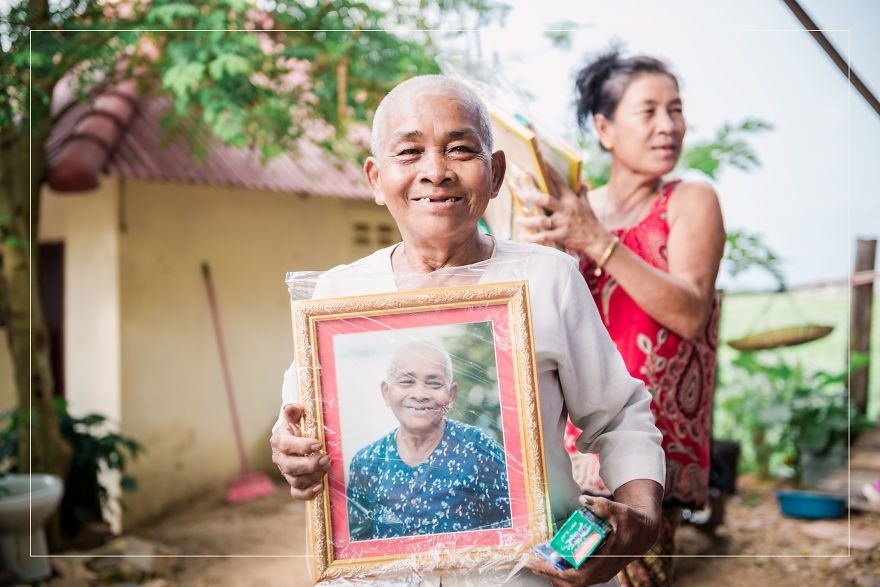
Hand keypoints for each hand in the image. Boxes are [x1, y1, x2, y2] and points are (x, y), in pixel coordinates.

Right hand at [269, 403, 330, 499]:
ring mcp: (285, 471)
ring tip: (327, 466)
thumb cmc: (296, 425)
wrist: (294, 436)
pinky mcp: (293, 481)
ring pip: (296, 480)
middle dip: (311, 464)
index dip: (303, 446)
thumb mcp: (295, 415)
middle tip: (327, 459)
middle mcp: (280, 458)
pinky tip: (320, 485)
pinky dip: (308, 493)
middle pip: (291, 467)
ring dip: (314, 476)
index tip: (319, 444)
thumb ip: (293, 411)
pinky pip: (296, 493)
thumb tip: (290, 407)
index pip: (286, 445)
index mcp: (279, 440)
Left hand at [514, 166, 610, 257]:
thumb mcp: (587, 205)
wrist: (597, 240)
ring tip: (518, 220)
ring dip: (528, 221)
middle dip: (532, 197)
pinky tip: (525, 237)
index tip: (542, 163)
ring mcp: (563, 223)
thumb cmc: (590, 221)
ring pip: (541, 220)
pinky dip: (533, 238)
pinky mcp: (561, 236)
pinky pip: (544, 236)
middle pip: (547, 200)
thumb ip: (583, 193)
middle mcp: (566, 210)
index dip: (551, 172)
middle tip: (521, 195)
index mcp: (571, 200)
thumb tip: (582, 183)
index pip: (560, 182)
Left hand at [526, 480, 661, 585]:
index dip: (553, 570)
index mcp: (605, 562)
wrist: (645, 530)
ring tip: (536, 562)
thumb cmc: (632, 522)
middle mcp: (601, 572)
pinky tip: (551, 559)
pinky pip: (576, 575)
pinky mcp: (598, 569)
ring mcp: (600, 573)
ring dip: (553, 573)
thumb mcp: (620, 511)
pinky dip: (562, 570)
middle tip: (530, 562)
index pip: (574, 575)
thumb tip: (584, 500)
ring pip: (572, 582)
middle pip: (569, 583)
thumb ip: (602, 506)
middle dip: (548, 573)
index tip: (535, 562)